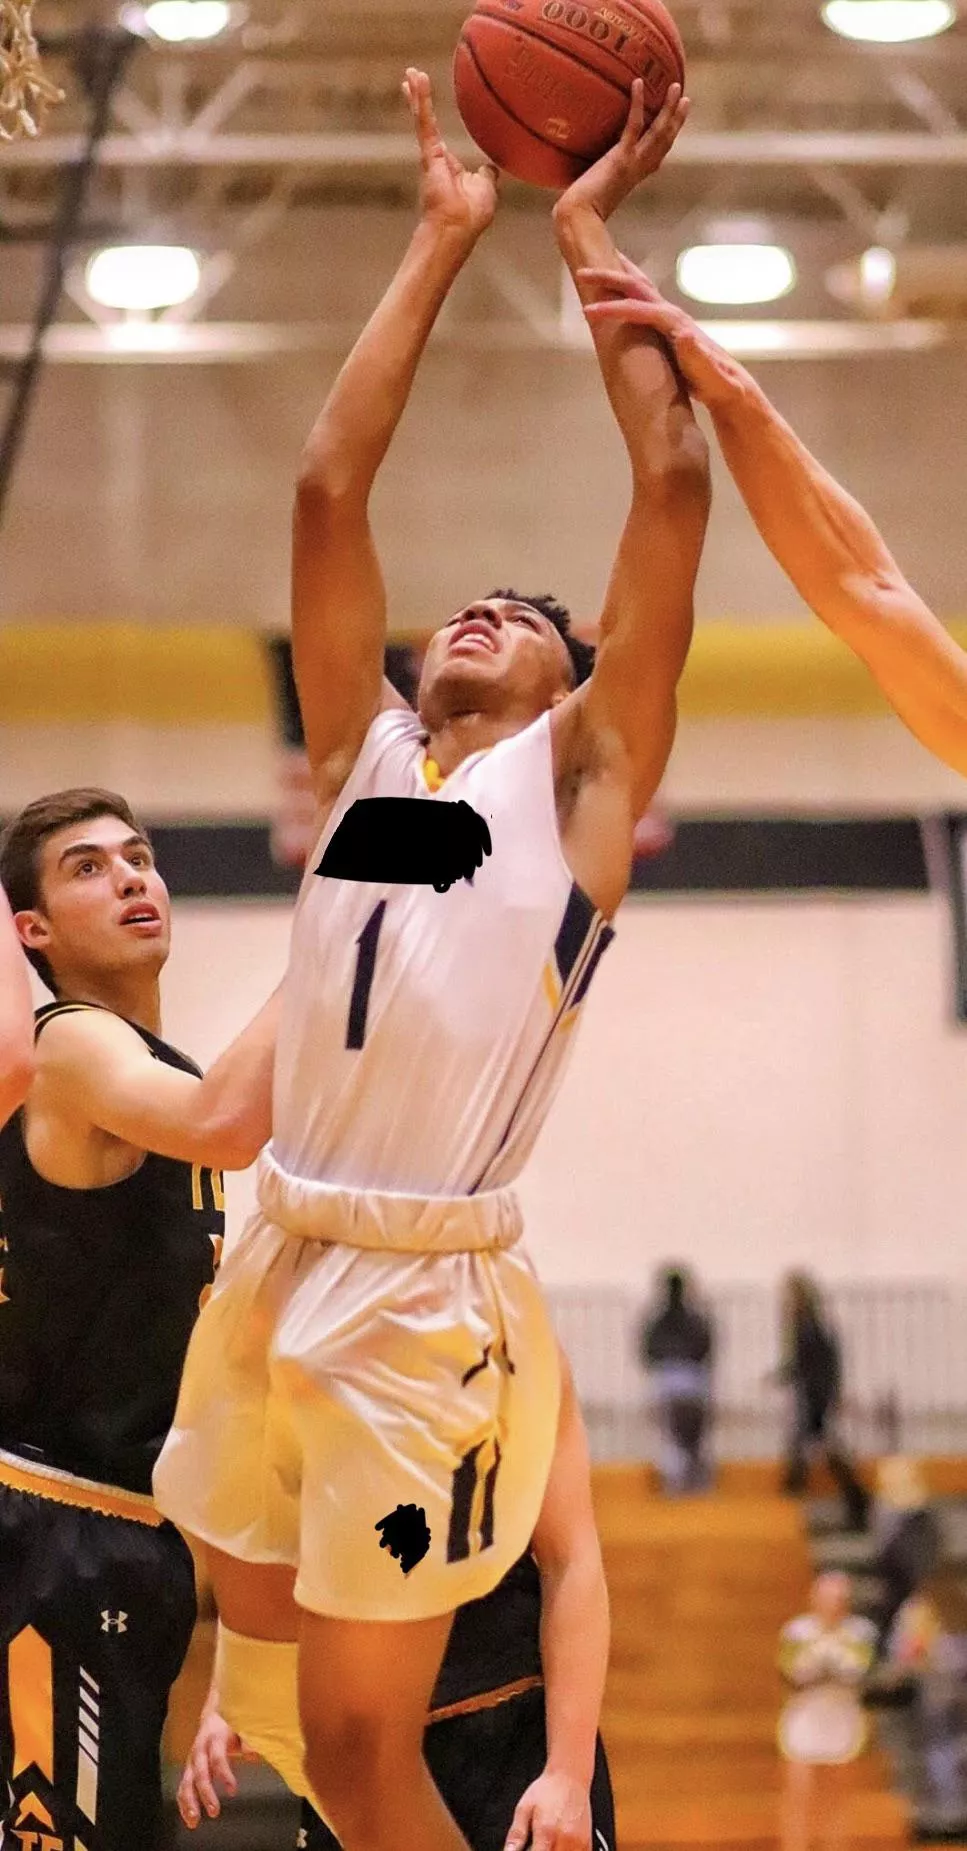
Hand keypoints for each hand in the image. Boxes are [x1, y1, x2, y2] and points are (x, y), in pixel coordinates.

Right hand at [177, 1709, 257, 1827]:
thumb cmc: (232, 1723)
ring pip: (187, 1781)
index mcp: (215, 1737)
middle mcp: (200, 1749)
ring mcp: (192, 1759)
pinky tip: (189, 1819)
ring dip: (189, 1802)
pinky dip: (184, 1803)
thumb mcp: (242, 1726)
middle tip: (214, 1812)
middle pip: (200, 1773)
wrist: (215, 1713)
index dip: (224, 1774)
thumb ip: (248, 1740)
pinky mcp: (189, 1768)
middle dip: (205, 1793)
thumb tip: (253, 1754)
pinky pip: (183, 1786)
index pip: (217, 1758)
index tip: (233, 1791)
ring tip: (194, 1821)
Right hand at [403, 67, 498, 240]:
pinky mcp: (429, 154)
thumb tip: (491, 168)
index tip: (426, 107)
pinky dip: (422, 99)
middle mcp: (436, 159)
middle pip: (425, 122)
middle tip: (411, 78)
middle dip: (418, 101)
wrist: (458, 229)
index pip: (437, 136)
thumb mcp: (487, 189)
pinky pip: (425, 121)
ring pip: (423, 118)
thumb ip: (487, 175)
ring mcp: (431, 156)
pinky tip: (417, 80)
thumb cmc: (472, 216)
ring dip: (418, 94)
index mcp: (449, 166)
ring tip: (412, 72)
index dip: (432, 121)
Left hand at [504, 1769, 591, 1850]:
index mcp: (547, 1832)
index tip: (528, 1848)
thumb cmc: (547, 1790)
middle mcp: (565, 1839)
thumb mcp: (524, 1808)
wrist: (570, 1776)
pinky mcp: (587, 1843)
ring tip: (547, 1843)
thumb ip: (516, 1834)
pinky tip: (558, 1844)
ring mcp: (578, 1843)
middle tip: (537, 1844)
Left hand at [554, 80, 687, 223]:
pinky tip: (638, 84)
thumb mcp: (592, 192)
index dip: (666, 141)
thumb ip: (594, 181)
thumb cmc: (580, 211)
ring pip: (659, 132)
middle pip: (665, 142)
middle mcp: (639, 170)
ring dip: (669, 109)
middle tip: (684, 99)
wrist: (578, 218)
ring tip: (675, 87)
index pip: (656, 157)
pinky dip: (637, 103)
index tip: (673, 126)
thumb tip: (580, 176)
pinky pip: (633, 125)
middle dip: (677, 120)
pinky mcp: (621, 158)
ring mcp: (633, 163)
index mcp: (635, 177)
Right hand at [578, 259, 744, 408]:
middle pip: (638, 287)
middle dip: (609, 278)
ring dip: (619, 274)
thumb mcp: (709, 374)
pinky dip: (627, 289)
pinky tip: (617, 290)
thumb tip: (684, 334)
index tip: (587, 312)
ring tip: (599, 261)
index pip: (639, 309)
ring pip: (641, 288)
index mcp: (677, 324)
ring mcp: (671, 318)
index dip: (613, 309)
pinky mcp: (668, 327)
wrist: (731, 388)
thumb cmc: (719, 385)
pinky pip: (642, 301)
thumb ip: (698, 356)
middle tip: (582, 273)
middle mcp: (673, 315)